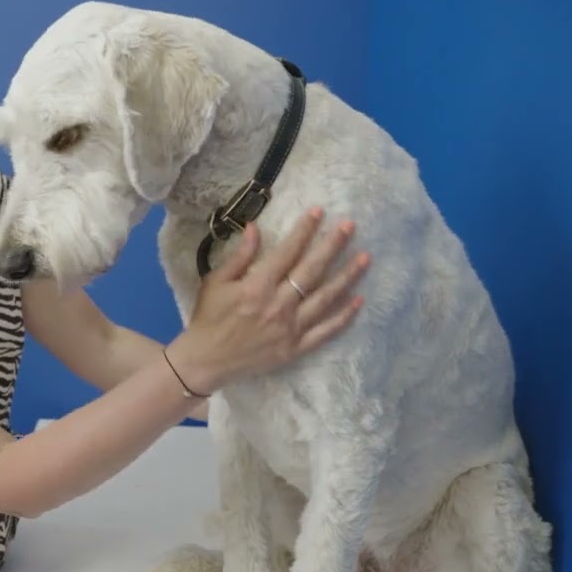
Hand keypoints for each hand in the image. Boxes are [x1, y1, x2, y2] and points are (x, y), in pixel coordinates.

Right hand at [168, 207, 369, 392]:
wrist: (206, 360)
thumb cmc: (208, 318)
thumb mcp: (215, 282)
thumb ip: (239, 256)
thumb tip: (255, 228)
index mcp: (257, 286)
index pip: (288, 251)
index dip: (305, 230)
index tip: (319, 211)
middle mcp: (279, 304)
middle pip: (313, 270)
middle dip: (333, 245)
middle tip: (350, 226)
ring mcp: (291, 327)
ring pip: (326, 297)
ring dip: (347, 276)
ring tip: (365, 257)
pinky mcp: (296, 347)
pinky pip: (326, 330)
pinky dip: (344, 316)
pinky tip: (359, 300)